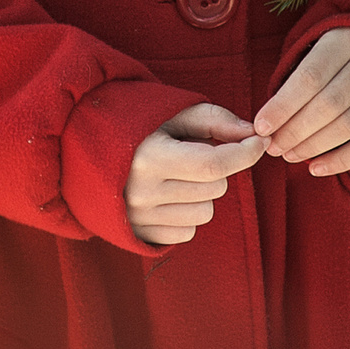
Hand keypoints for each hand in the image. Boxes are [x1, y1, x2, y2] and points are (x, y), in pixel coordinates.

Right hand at [127, 103, 263, 245]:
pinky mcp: (141, 235)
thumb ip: (215, 119)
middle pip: (215, 187)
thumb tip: (251, 133)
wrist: (89, 153)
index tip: (260, 141)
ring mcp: (140, 219)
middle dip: (218, 168)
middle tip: (192, 152)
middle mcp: (143, 194)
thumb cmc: (140, 126)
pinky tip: (169, 194)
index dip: (244, 153)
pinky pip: (190, 230)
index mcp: (149, 159)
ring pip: (207, 212)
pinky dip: (188, 212)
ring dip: (204, 192)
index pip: (213, 164)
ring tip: (178, 174)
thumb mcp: (174, 112)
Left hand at [253, 27, 349, 176]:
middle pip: (329, 104)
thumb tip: (269, 123)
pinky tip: (316, 168)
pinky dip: (342, 160)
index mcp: (346, 40)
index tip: (261, 126)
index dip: (283, 105)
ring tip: (289, 155)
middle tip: (273, 147)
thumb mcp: (319, 49)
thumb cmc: (338, 55)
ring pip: (349, 126)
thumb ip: (297, 79)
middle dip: (295, 131)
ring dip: (313, 146)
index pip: (310, 77)